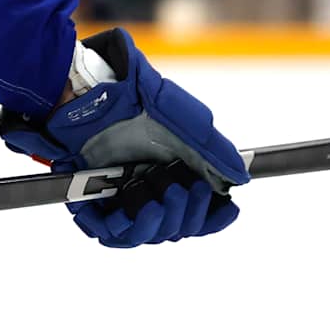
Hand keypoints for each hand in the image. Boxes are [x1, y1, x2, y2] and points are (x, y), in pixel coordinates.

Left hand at [1, 28, 247, 247]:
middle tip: (181, 191)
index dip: (213, 218)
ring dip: (154, 226)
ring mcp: (117, 195)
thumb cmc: (140, 103)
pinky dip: (117, 229)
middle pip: (172, 228)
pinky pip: (103, 230)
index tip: (228, 211)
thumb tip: (239, 179)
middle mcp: (146, 189)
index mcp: (170, 176)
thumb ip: (215, 153)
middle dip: (184, 216)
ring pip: (140, 235)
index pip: (197, 214)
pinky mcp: (89, 198)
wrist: (97, 94)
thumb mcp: (187, 126)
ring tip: (156, 204)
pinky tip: (128, 214)